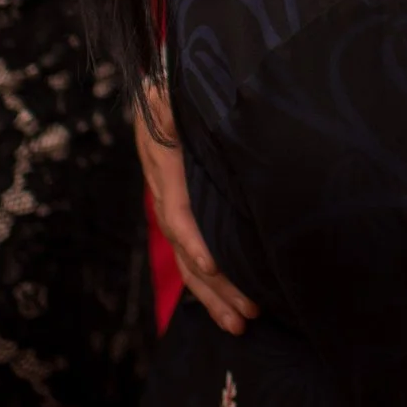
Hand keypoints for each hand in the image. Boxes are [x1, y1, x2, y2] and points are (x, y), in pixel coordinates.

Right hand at [133, 84, 258, 334]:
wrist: (160, 84)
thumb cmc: (175, 83)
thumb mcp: (174, 88)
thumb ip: (176, 104)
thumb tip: (172, 107)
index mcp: (165, 163)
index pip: (177, 211)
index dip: (193, 240)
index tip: (213, 264)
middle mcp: (166, 191)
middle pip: (185, 250)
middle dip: (214, 286)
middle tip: (246, 315)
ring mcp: (173, 204)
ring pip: (189, 260)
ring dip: (214, 294)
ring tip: (241, 323)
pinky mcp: (186, 208)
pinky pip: (194, 251)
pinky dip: (212, 281)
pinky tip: (231, 304)